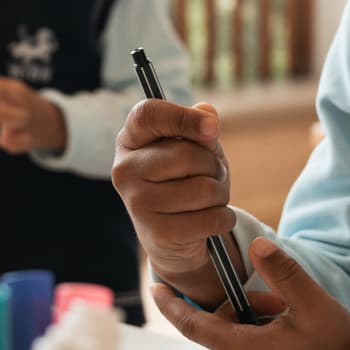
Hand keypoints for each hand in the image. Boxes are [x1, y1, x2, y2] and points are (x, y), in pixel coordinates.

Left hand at [0, 76, 67, 155]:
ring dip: (2, 114)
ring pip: (15, 119)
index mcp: (14, 90)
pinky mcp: (29, 142)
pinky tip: (4, 140)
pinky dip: (9, 143)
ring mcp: (27, 123)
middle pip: (6, 99)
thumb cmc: (19, 104)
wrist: (52, 123)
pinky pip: (16, 144)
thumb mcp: (7, 92)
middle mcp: (21, 104)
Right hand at [111, 98, 232, 286]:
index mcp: (130, 139)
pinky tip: (215, 219)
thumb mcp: (196, 147)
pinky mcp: (156, 233)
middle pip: (185, 154)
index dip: (183, 117)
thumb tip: (208, 114)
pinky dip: (224, 218)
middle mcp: (124, 169)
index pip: (148, 114)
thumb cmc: (186, 180)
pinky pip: (209, 219)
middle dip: (213, 165)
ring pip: (202, 189)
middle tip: (213, 175)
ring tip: (212, 199)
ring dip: (221, 194)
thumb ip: (201, 128)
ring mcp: (137, 203)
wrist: (175, 235)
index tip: (214, 127)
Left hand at [148, 237, 349, 349]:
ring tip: (287, 325)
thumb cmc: (334, 346)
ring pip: (230, 343)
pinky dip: (253, 346)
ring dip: (250, 327)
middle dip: (243, 309)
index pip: (192, 325)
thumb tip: (256, 245)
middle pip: (219, 328)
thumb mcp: (311, 302)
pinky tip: (284, 344)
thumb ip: (281, 271)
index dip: (171, 304)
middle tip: (279, 304)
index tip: (155, 287)